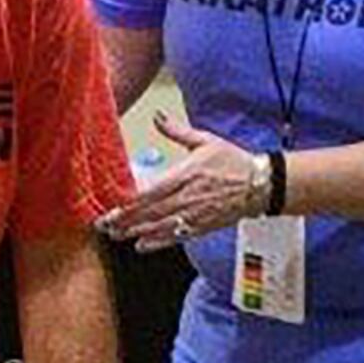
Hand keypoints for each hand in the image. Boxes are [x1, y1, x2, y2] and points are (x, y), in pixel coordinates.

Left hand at [101, 107, 256, 251]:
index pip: (153, 190)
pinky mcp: (201, 227)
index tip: (112, 203)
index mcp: (187, 174)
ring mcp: (194, 214)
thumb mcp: (205, 140)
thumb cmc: (232, 161)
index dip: (131, 200)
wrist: (260, 185)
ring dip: (135, 232)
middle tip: (103, 224)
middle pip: (150, 211)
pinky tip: (140, 246)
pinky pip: (175, 237)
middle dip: (125, 219)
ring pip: (159, 226)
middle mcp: (188, 197)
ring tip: (115, 235)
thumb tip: (158, 116)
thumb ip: (177, 131)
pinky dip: (157, 243)